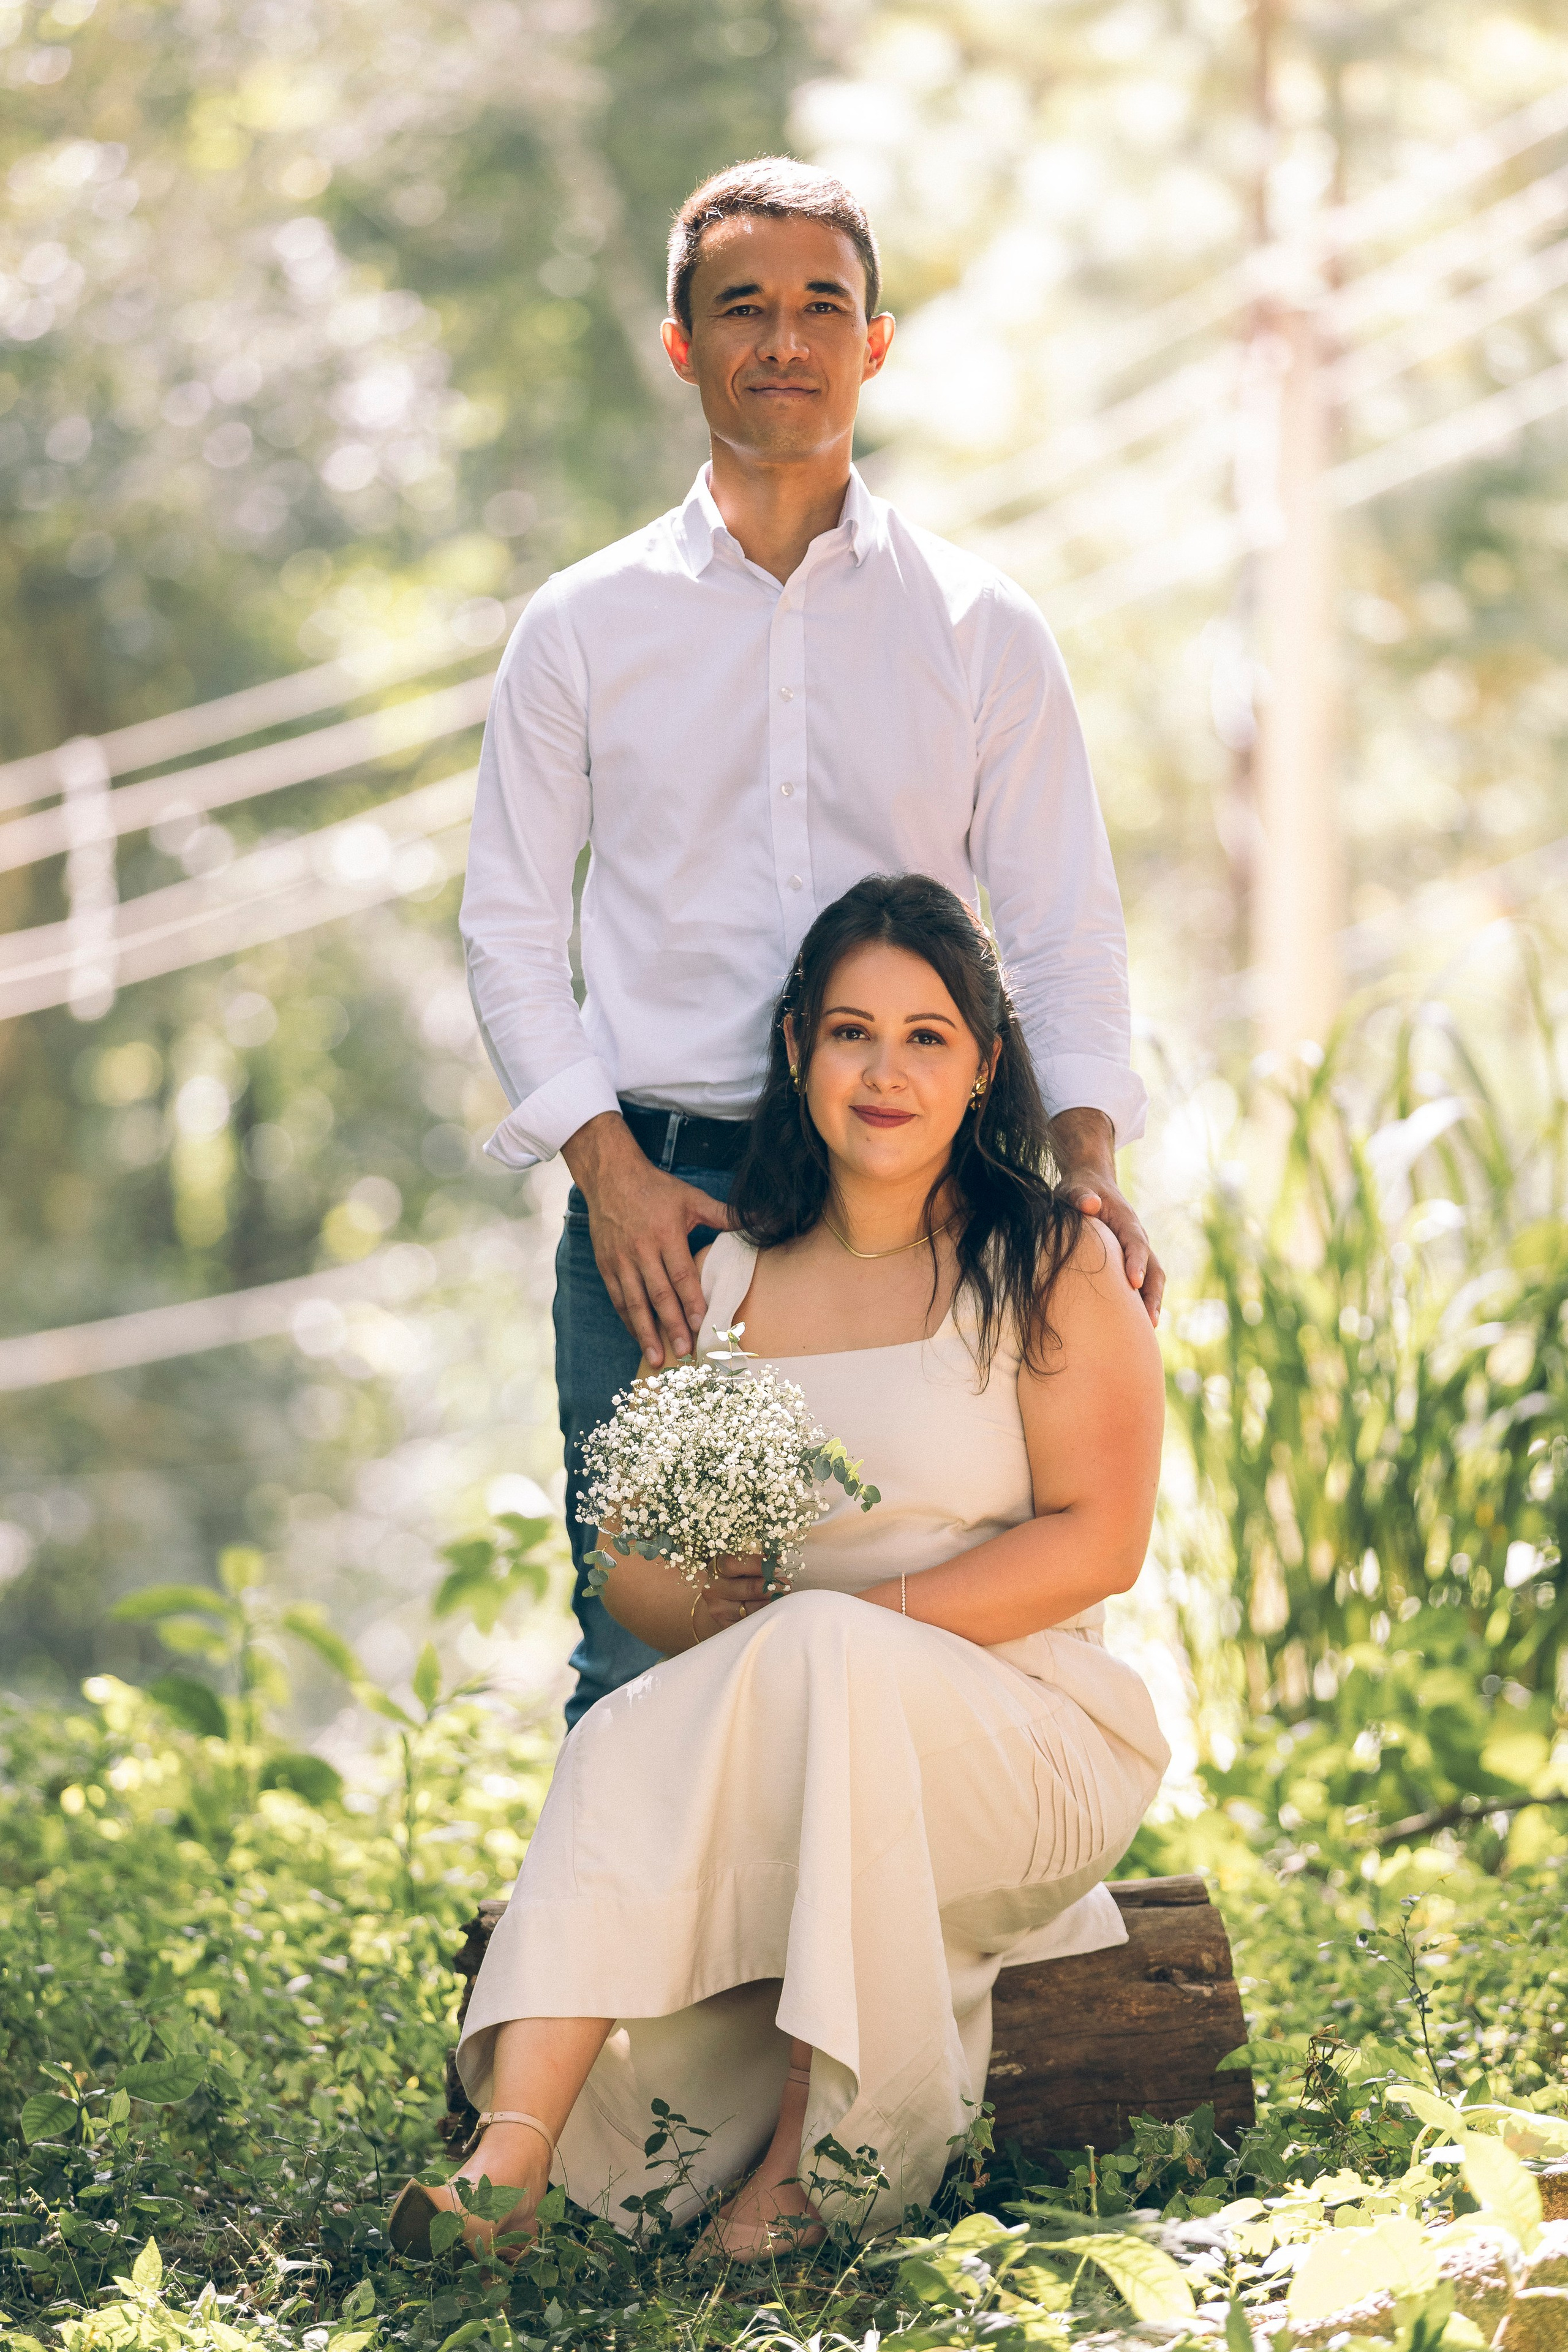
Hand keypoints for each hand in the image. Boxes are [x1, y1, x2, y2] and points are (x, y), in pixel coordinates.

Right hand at [563, 1112, 732, 1365]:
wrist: (610, 1176)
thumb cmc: (656, 1188)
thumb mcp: (691, 1198)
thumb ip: (724, 1215)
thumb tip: (761, 1219)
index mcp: (665, 1233)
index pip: (680, 1274)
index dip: (691, 1301)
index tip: (701, 1325)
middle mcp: (641, 1249)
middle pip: (658, 1294)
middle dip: (672, 1326)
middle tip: (684, 1352)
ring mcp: (621, 1259)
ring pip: (635, 1302)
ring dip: (646, 1332)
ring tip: (657, 1357)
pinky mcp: (606, 1265)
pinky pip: (618, 1298)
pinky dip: (628, 1320)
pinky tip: (639, 1337)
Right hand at [692, 1554, 779, 1640]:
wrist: (715, 1603)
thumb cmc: (732, 1578)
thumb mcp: (737, 1565)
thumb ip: (755, 1561)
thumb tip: (776, 1558)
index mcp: (716, 1569)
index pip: (733, 1564)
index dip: (757, 1564)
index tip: (775, 1566)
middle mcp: (714, 1590)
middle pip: (749, 1588)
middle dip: (772, 1586)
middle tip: (786, 1584)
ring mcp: (719, 1610)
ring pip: (754, 1608)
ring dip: (772, 1602)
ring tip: (783, 1597)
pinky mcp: (726, 1626)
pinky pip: (752, 1622)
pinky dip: (766, 1616)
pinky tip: (773, 1610)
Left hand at [1048, 1107, 1164, 1326]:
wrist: (1092, 1185)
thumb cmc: (1080, 1190)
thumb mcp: (1074, 1189)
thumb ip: (1079, 1195)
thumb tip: (1090, 1204)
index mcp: (1126, 1220)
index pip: (1136, 1242)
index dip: (1137, 1262)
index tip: (1134, 1282)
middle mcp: (1138, 1237)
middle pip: (1154, 1267)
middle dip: (1153, 1293)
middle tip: (1149, 1321)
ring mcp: (1138, 1251)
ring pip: (1154, 1278)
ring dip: (1153, 1302)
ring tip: (1149, 1329)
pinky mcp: (1132, 1261)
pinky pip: (1145, 1283)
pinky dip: (1144, 1302)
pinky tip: (1137, 1324)